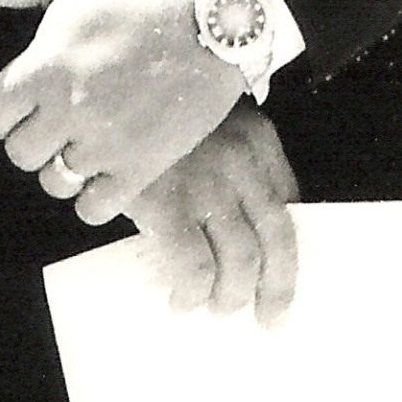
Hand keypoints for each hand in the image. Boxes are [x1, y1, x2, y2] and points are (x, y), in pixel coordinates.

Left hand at [0, 0, 241, 217]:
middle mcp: (70, 109)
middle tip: (69, 115)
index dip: (10, 107)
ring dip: (67, 164)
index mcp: (46, 67)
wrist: (222, 19)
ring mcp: (107, 141)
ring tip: (93, 138)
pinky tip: (111, 167)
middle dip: (38, 135)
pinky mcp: (144, 164)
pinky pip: (93, 207)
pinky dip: (96, 195)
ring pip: (54, 181)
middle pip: (20, 153)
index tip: (37, 94)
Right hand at [122, 105, 300, 320]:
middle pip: (276, 237)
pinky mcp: (164, 204)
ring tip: (218, 308)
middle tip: (270, 317)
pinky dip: (193, 290)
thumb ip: (234, 159)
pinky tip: (183, 299)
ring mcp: (206, 185)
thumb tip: (246, 218)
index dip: (289, 246)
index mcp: (259, 140)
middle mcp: (242, 163)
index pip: (290, 202)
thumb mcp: (210, 121)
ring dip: (232, 295)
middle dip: (278, 285)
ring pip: (240, 258)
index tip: (284, 274)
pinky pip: (192, 263)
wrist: (111, 84)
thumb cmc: (157, 112)